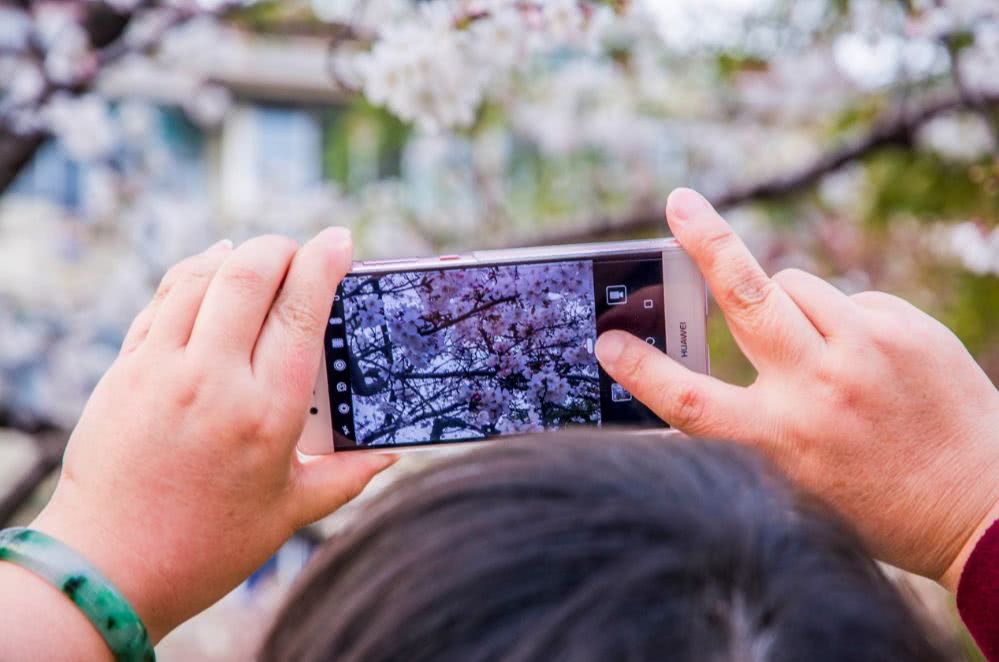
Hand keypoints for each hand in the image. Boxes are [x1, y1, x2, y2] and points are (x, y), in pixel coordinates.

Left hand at [30, 229, 394, 639]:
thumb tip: (389, 455)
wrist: (109, 570)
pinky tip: (209, 269)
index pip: (301, 310)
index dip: (324, 262)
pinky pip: (160, 300)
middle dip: (281, 247)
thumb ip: (346, 477)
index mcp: (268, 413)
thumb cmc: (207, 546)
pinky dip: (190, 274)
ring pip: (201, 277)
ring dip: (235, 254)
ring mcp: (161, 370)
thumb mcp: (289, 512)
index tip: (339, 239)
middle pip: (249, 274)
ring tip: (258, 256)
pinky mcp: (124, 371)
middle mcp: (214, 380)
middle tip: (299, 250)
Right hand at [595, 188, 998, 588]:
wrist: (984, 505)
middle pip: (746, 296)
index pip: (689, 399)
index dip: (640, 369)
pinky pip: (845, 299)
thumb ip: (749, 420)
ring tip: (812, 347)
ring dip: (782, 301)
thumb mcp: (793, 476)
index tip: (608, 343)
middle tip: (681, 203)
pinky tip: (864, 360)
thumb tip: (715, 345)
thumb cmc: (876, 500)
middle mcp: (821, 389)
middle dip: (707, 242)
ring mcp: (869, 349)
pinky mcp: (907, 327)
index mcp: (782, 441)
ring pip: (795, 285)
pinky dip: (836, 319)